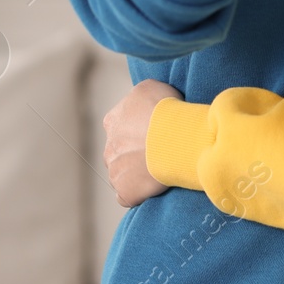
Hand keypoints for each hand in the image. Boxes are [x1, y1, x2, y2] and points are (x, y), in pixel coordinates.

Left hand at [103, 78, 182, 207]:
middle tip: (158, 153)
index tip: (152, 134)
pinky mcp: (125, 191)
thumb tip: (141, 102)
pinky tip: (150, 189)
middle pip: (119, 153)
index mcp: (112, 121)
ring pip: (122, 174)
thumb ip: (139, 97)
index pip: (119, 129)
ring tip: (158, 170)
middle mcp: (109, 146)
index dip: (136, 132)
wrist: (174, 136)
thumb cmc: (165, 109)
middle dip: (134, 154)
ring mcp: (115, 170)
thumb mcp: (150, 87)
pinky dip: (136, 194)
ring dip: (135, 174)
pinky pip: (126, 196)